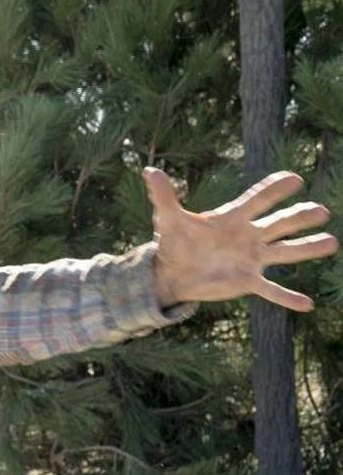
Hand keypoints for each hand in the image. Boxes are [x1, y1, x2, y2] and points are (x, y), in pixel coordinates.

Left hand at [146, 167, 338, 310]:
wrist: (172, 273)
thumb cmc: (175, 242)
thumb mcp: (168, 220)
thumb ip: (163, 197)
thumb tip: (149, 171)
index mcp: (233, 218)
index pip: (257, 199)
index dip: (274, 189)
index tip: (293, 179)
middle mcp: (249, 235)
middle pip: (279, 223)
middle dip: (299, 217)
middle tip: (321, 211)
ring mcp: (252, 259)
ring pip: (286, 252)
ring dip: (307, 249)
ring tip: (331, 243)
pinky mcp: (248, 282)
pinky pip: (272, 290)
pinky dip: (287, 297)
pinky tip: (307, 304)